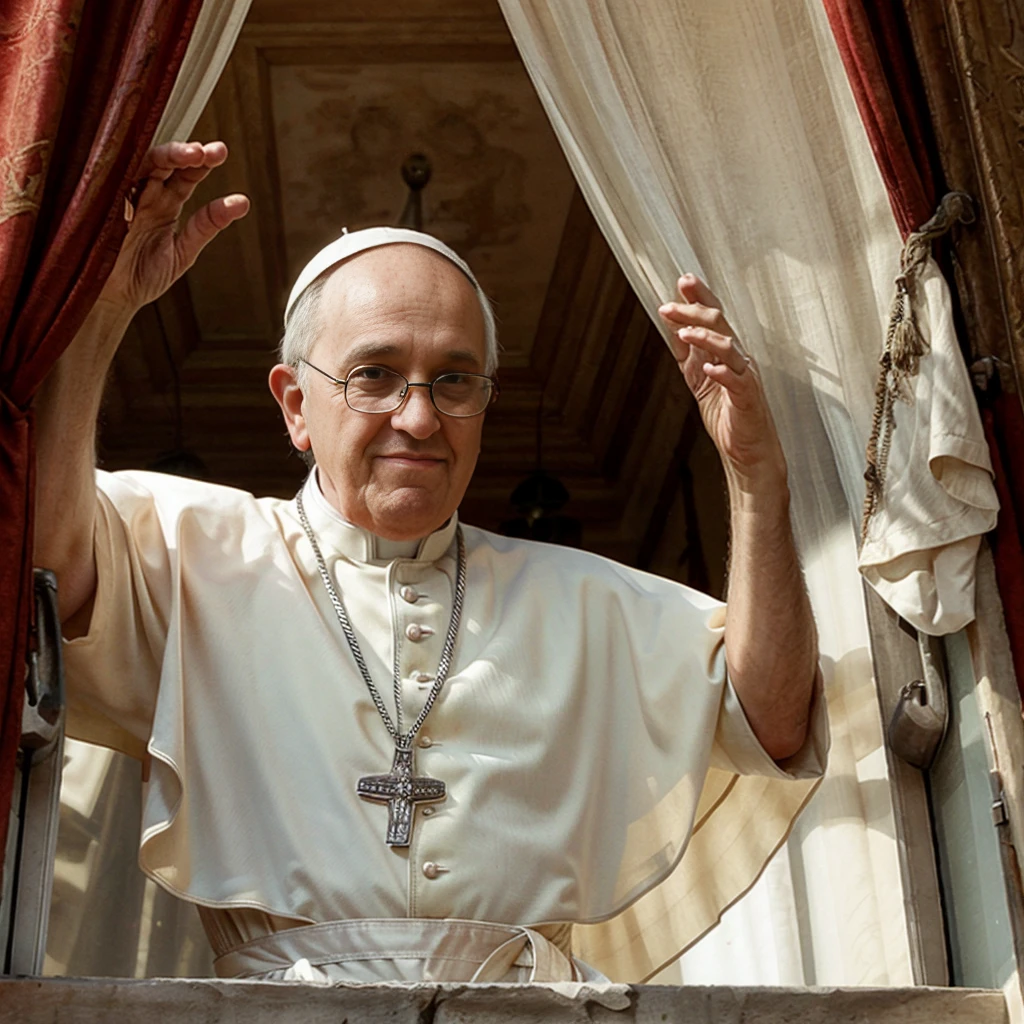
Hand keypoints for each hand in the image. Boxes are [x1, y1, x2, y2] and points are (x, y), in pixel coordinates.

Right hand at [99, 140, 249, 313]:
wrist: (112, 300)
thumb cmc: (143, 276)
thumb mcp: (183, 251)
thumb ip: (207, 226)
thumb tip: (242, 201)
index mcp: (163, 203)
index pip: (185, 174)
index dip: (201, 162)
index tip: (219, 152)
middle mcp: (143, 195)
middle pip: (162, 162)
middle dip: (184, 153)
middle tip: (205, 152)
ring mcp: (120, 199)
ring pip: (138, 165)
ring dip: (164, 157)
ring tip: (191, 154)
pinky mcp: (99, 210)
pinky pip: (110, 184)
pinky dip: (129, 172)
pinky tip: (151, 166)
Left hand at [659, 274, 786, 493]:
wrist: (747, 451)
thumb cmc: (727, 414)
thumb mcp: (699, 379)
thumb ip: (688, 354)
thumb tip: (672, 325)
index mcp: (727, 352)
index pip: (714, 317)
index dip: (700, 297)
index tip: (682, 281)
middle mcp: (739, 358)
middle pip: (720, 325)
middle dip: (695, 311)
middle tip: (670, 304)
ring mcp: (745, 377)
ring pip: (729, 348)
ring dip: (706, 338)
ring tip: (684, 333)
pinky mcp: (748, 398)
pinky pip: (737, 381)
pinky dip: (723, 372)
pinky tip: (709, 368)